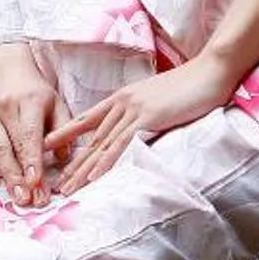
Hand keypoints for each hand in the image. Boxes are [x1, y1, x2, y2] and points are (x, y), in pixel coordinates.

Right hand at [0, 43, 62, 206]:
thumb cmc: (36, 94)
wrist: (8, 71)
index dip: (32, 159)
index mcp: (29, 102)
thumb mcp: (56, 104)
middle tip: (29, 199)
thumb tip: (65, 159)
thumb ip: (63, 130)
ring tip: (17, 197)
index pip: (29, 135)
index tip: (36, 181)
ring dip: (6, 177)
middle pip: (11, 147)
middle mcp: (5, 109)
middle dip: (20, 176)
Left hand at [43, 56, 235, 194]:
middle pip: (91, 138)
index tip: (48, 146)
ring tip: (67, 188)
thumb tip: (137, 128)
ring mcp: (133, 109)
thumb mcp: (159, 99)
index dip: (66, 134)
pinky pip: (121, 145)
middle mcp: (122, 102)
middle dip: (72, 163)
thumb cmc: (191, 87)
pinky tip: (93, 177)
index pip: (88, 119)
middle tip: (56, 183)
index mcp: (123, 97)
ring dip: (83, 170)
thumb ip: (144, 113)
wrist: (210, 71)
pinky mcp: (147, 117)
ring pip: (101, 144)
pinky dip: (105, 163)